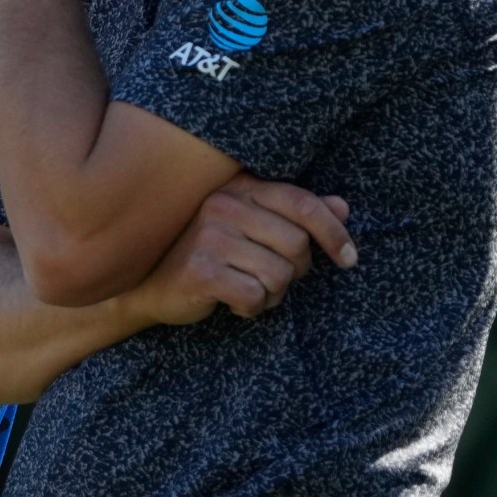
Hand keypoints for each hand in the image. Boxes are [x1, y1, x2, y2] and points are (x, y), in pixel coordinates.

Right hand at [120, 174, 354, 325]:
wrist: (147, 285)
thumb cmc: (208, 255)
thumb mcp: (252, 229)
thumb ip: (295, 215)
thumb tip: (343, 206)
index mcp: (241, 188)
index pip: (303, 203)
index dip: (335, 233)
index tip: (348, 259)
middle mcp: (224, 205)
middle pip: (297, 245)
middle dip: (296, 272)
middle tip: (273, 280)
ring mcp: (209, 237)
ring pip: (279, 275)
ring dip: (273, 295)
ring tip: (250, 291)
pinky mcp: (199, 270)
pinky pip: (254, 296)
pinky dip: (252, 308)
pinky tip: (233, 303)